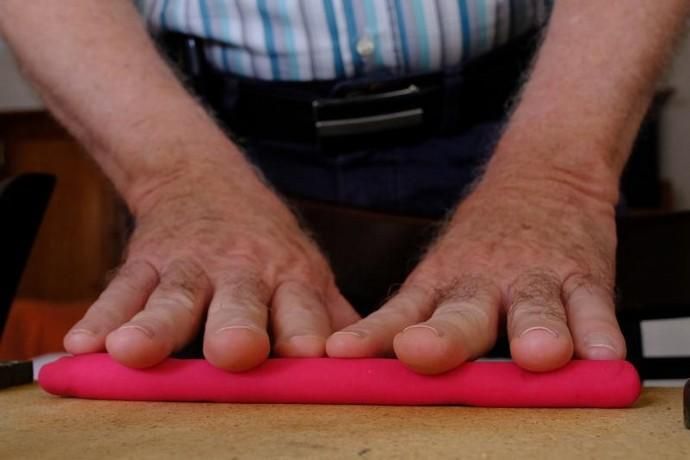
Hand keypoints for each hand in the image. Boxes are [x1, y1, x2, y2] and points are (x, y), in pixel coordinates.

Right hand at [64, 162, 358, 370]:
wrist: (208, 181)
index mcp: (289, 280)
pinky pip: (121, 290)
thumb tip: (372, 369)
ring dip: (153, 326)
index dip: (308, 337)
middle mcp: (242, 274)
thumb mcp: (307, 272)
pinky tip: (82, 344)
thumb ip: (333, 317)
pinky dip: (101, 317)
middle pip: (240, 304)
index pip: (303, 314)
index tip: (310, 360)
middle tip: (235, 352)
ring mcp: (190, 266)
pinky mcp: (146, 261)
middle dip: (239, 328)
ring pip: (172, 299)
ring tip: (132, 352)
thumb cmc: (265, 243)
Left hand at [326, 173, 625, 373]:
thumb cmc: (485, 241)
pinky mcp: (583, 275)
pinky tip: (600, 353)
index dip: (371, 335)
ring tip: (538, 354)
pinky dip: (598, 328)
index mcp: (440, 285)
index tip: (342, 353)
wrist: (544, 175)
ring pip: (533, 307)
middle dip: (442, 337)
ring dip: (534, 330)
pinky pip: (593, 305)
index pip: (399, 314)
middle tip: (420, 351)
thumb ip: (418, 320)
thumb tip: (365, 369)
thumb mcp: (442, 272)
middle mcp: (481, 284)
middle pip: (460, 315)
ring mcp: (533, 277)